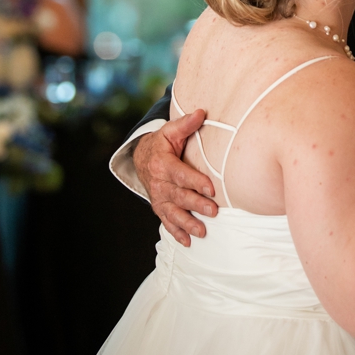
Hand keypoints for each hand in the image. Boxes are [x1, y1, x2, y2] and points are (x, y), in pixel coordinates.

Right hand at [132, 110, 218, 245]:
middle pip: (179, 196)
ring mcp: (159, 197)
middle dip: (196, 204)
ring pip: (173, 212)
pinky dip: (176, 233)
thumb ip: (185, 124)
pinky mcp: (160, 207)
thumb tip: (202, 112)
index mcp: (163, 163)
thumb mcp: (170, 131)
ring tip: (202, 231)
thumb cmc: (161, 144)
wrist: (141, 158)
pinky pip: (167, 222)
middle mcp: (159, 183)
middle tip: (213, 211)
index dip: (196, 181)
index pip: (181, 174)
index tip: (211, 188)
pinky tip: (188, 242)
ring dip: (187, 223)